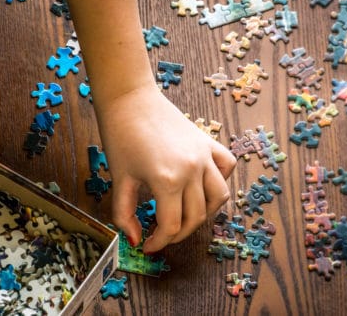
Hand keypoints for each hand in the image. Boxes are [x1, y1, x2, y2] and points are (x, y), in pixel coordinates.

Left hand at [96, 84, 235, 253]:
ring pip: (219, 197)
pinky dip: (220, 180)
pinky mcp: (207, 141)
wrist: (129, 99)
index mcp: (167, 180)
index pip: (172, 226)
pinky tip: (203, 184)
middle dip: (178, 233)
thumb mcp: (119, 179)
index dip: (159, 242)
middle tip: (163, 234)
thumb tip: (135, 239)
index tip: (149, 246)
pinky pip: (227, 166)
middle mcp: (192, 169)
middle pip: (196, 216)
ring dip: (205, 213)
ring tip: (186, 215)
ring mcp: (204, 154)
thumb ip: (124, 215)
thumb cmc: (120, 136)